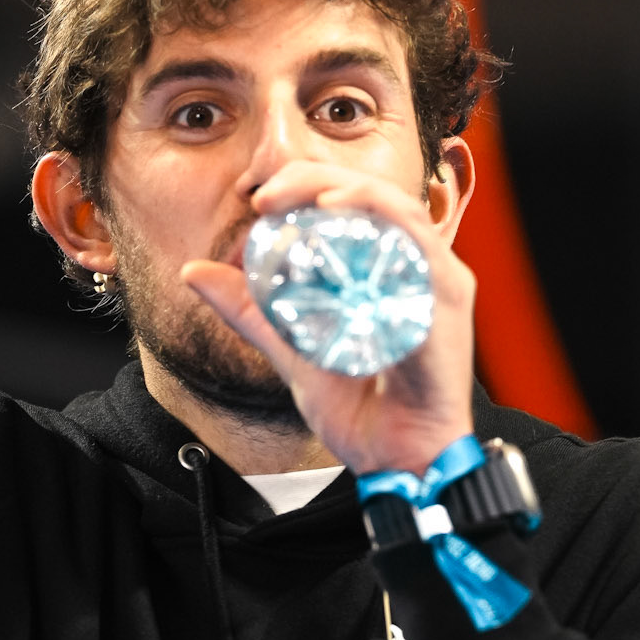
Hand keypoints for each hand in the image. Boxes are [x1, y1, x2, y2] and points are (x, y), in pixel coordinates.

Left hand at [181, 160, 476, 476]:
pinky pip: (417, 243)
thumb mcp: (289, 349)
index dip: (304, 184)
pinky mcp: (446, 299)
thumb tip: (193, 272)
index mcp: (386, 267)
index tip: (257, 199)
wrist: (398, 461)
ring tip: (300, 194)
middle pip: (371, 193)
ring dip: (344, 188)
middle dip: (315, 178)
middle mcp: (416, 265)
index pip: (350, 202)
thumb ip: (249, 310)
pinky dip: (378, 217)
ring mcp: (436, 279)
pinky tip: (336, 212)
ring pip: (394, 206)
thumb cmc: (359, 408)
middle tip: (266, 192)